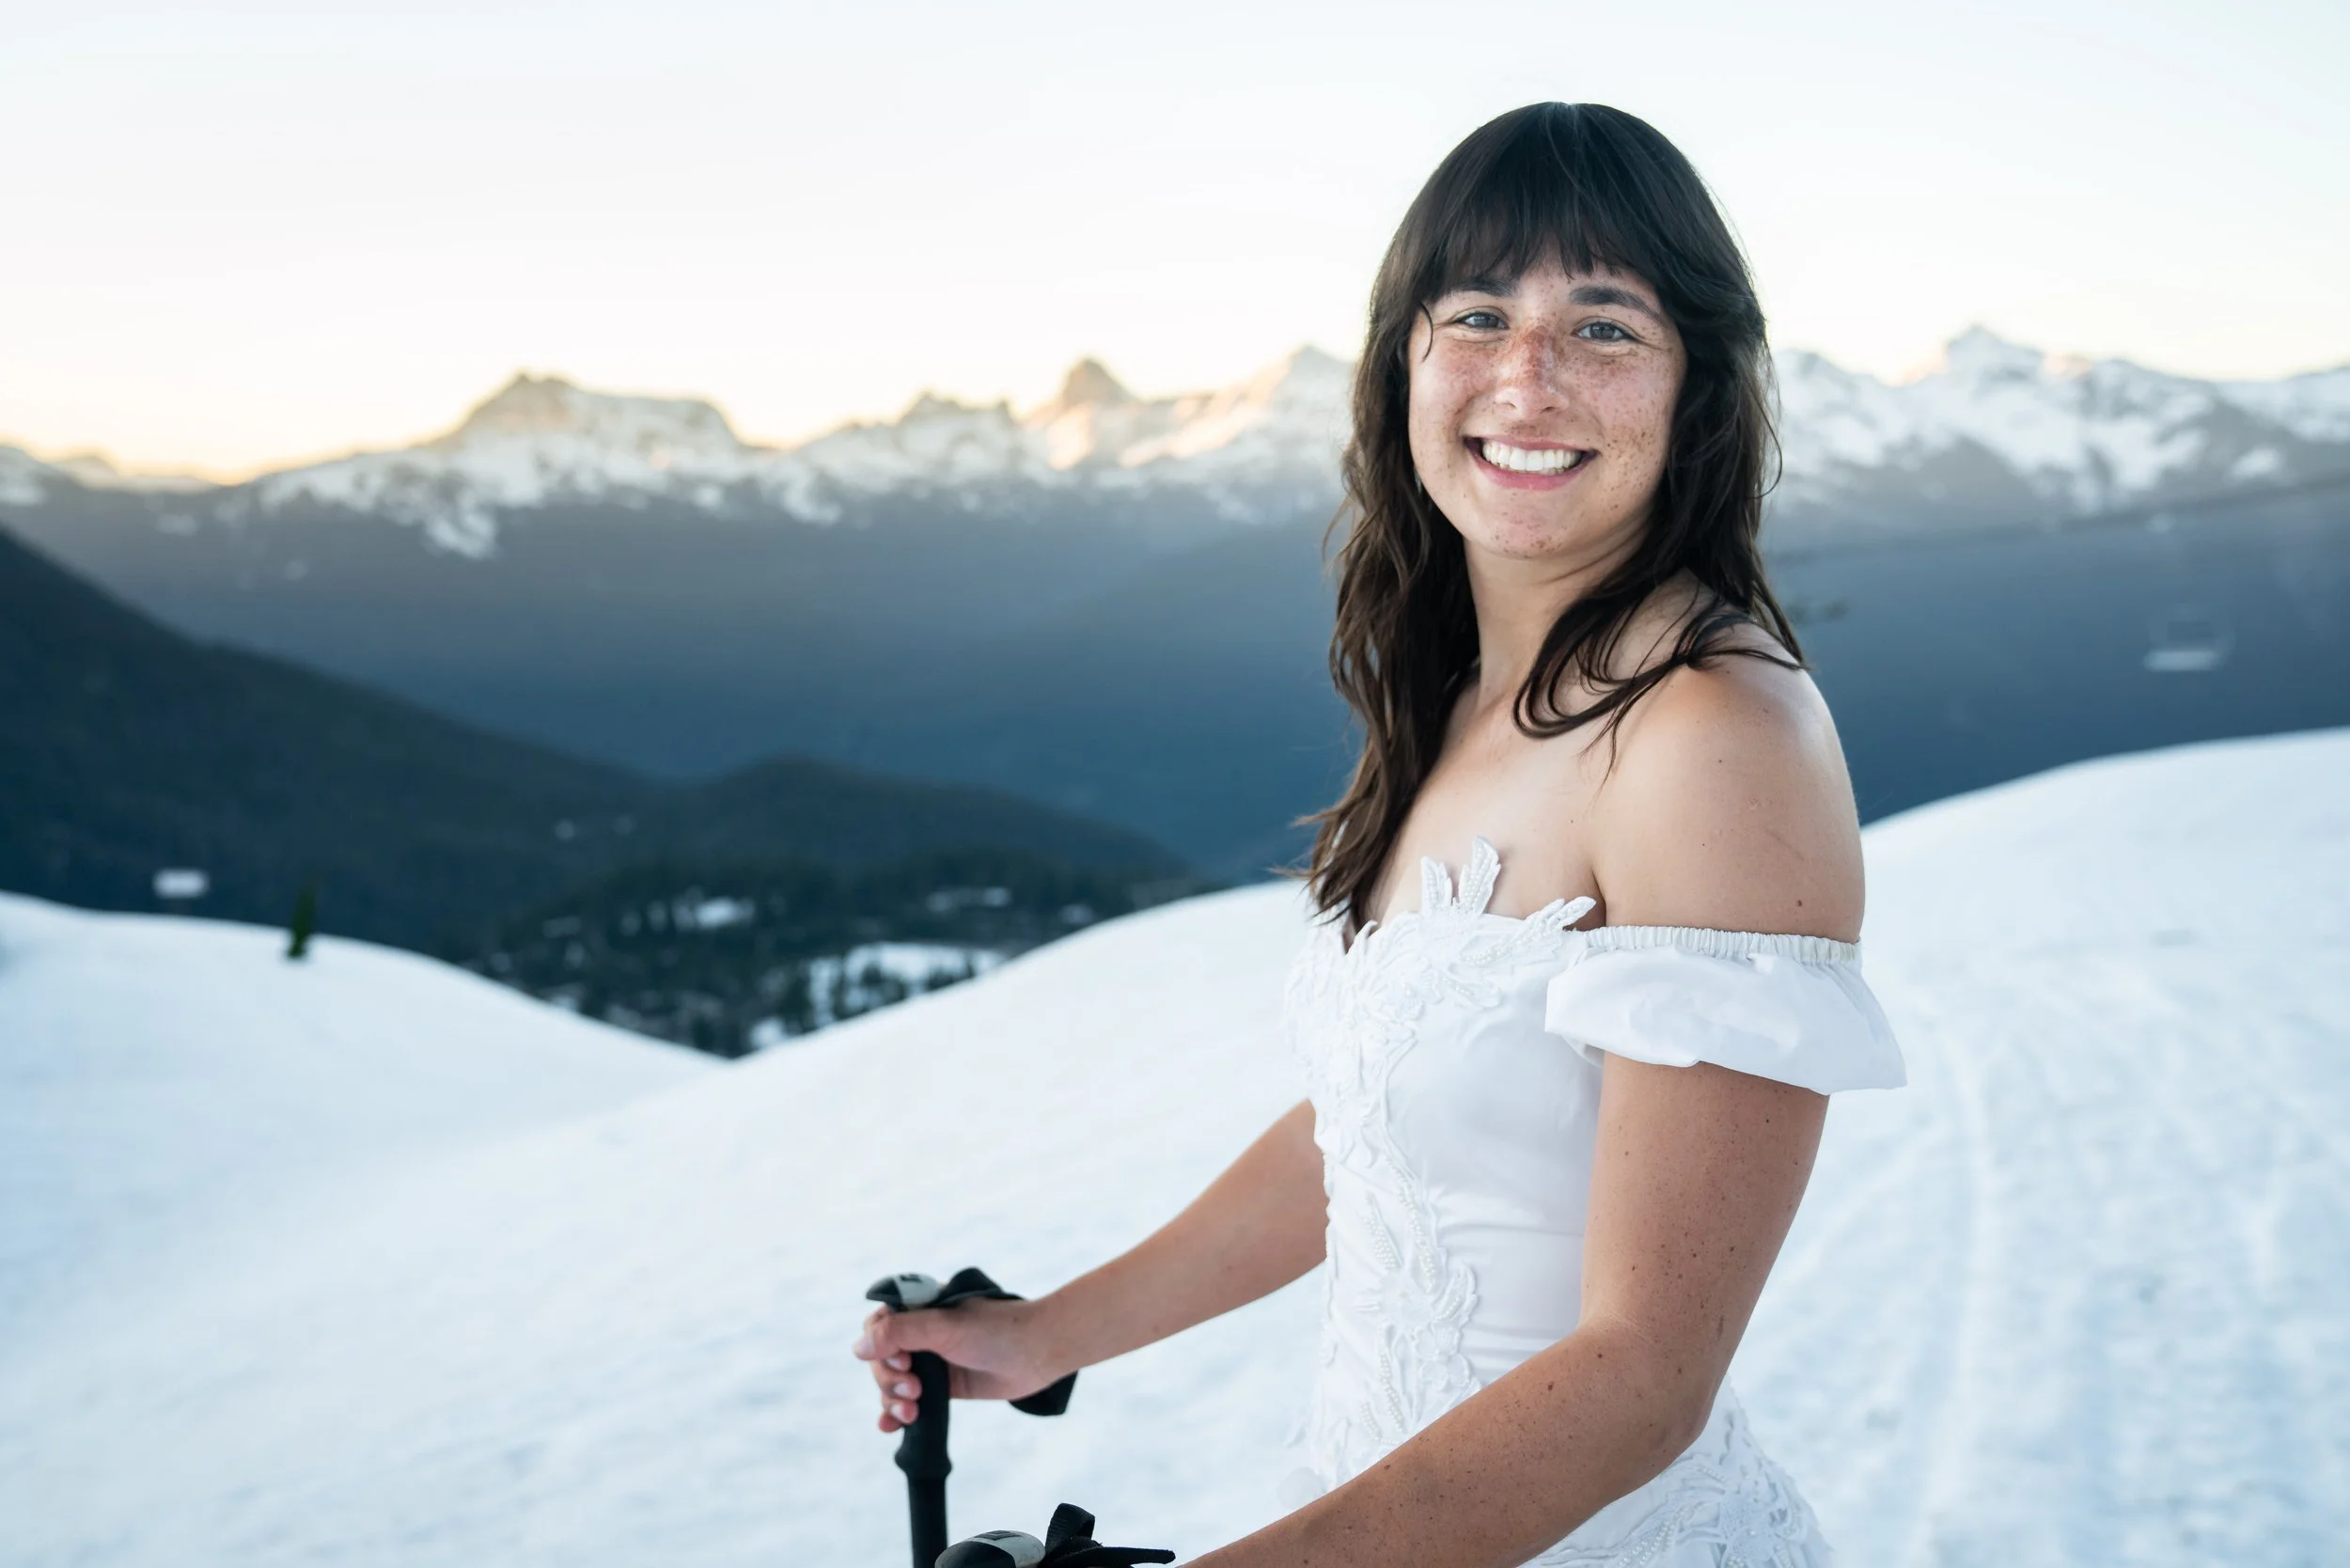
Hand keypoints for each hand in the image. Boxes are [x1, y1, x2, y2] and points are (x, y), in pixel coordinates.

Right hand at [851, 1295, 1067, 1432]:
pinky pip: (909, 1401)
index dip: (880, 1347)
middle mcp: (923, 1333)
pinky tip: (889, 1427)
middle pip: (881, 1359)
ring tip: (912, 1412)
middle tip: (913, 1390)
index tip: (901, 1360)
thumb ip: (900, 1333)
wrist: (1039, 1353)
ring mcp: (932, 1361)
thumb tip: (857, 1348)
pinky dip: (895, 1414)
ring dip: (892, 1399)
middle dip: (889, 1379)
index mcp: (921, 1307)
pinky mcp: (943, 1387)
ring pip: (893, 1383)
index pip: (879, 1324)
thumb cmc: (997, 1330)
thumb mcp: (945, 1327)